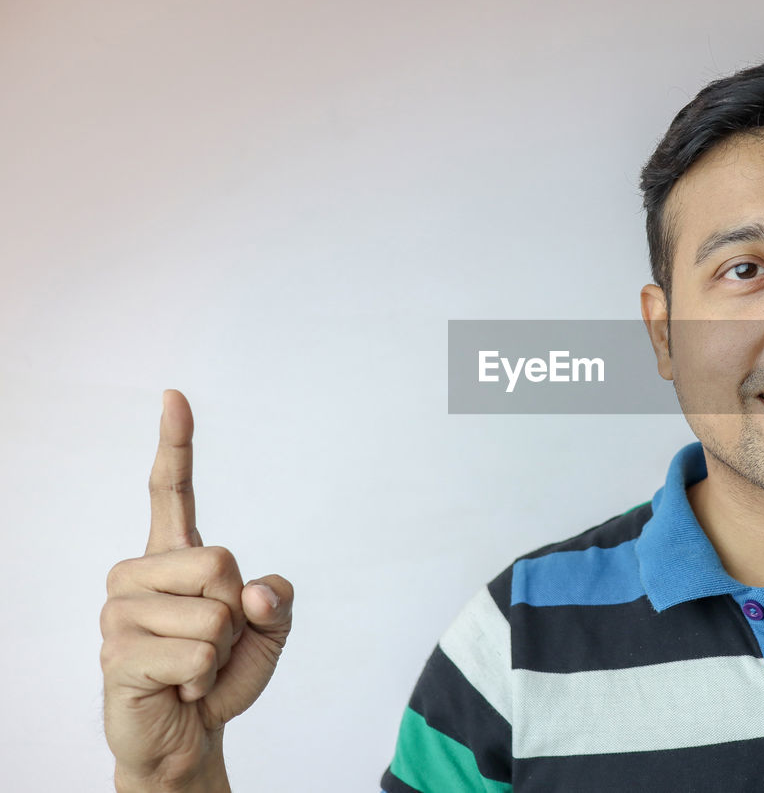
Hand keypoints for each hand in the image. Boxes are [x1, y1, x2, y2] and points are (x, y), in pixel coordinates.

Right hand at [100, 389, 293, 791]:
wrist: (191, 736)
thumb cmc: (223, 673)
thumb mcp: (271, 630)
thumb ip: (278, 599)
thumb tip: (254, 593)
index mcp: (174, 557)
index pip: (171, 490)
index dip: (175, 443)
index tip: (175, 396)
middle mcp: (138, 576)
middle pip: (220, 561)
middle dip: (237, 613)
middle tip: (212, 643)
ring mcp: (121, 615)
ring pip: (212, 614)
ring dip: (220, 652)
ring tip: (192, 667)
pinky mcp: (117, 657)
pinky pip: (196, 656)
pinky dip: (205, 680)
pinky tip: (179, 688)